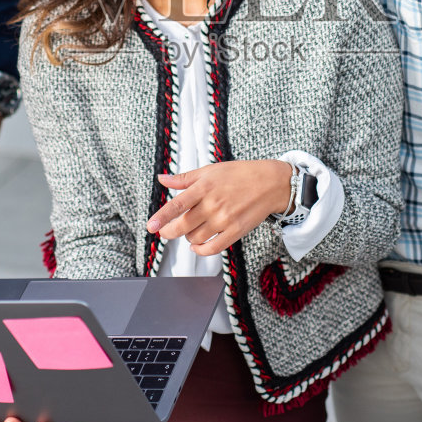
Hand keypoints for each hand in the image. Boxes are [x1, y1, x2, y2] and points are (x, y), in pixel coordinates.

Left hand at [146, 159, 291, 255]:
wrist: (270, 183)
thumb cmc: (239, 174)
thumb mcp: (210, 170)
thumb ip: (184, 178)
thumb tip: (162, 179)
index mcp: (204, 187)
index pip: (177, 205)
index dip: (161, 217)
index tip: (150, 226)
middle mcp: (213, 204)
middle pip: (182, 226)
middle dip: (169, 232)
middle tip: (164, 232)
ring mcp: (225, 219)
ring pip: (195, 238)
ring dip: (187, 237)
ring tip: (190, 230)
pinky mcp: (236, 231)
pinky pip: (212, 248)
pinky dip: (200, 250)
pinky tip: (197, 246)